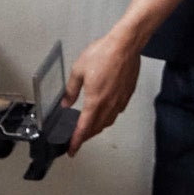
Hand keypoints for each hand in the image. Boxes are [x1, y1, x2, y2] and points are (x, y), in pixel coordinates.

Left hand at [63, 31, 139, 155]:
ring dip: (98, 127)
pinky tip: (106, 111)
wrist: (126, 45)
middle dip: (87, 136)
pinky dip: (109, 116)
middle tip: (79, 139)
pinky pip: (117, 111)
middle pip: (97, 128)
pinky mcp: (127, 94)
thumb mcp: (78, 70)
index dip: (77, 141)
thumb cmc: (105, 53)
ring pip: (108, 121)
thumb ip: (71, 89)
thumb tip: (66, 101)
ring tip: (91, 128)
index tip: (73, 149)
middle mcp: (109, 104)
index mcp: (95, 100)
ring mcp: (120, 100)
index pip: (84, 128)